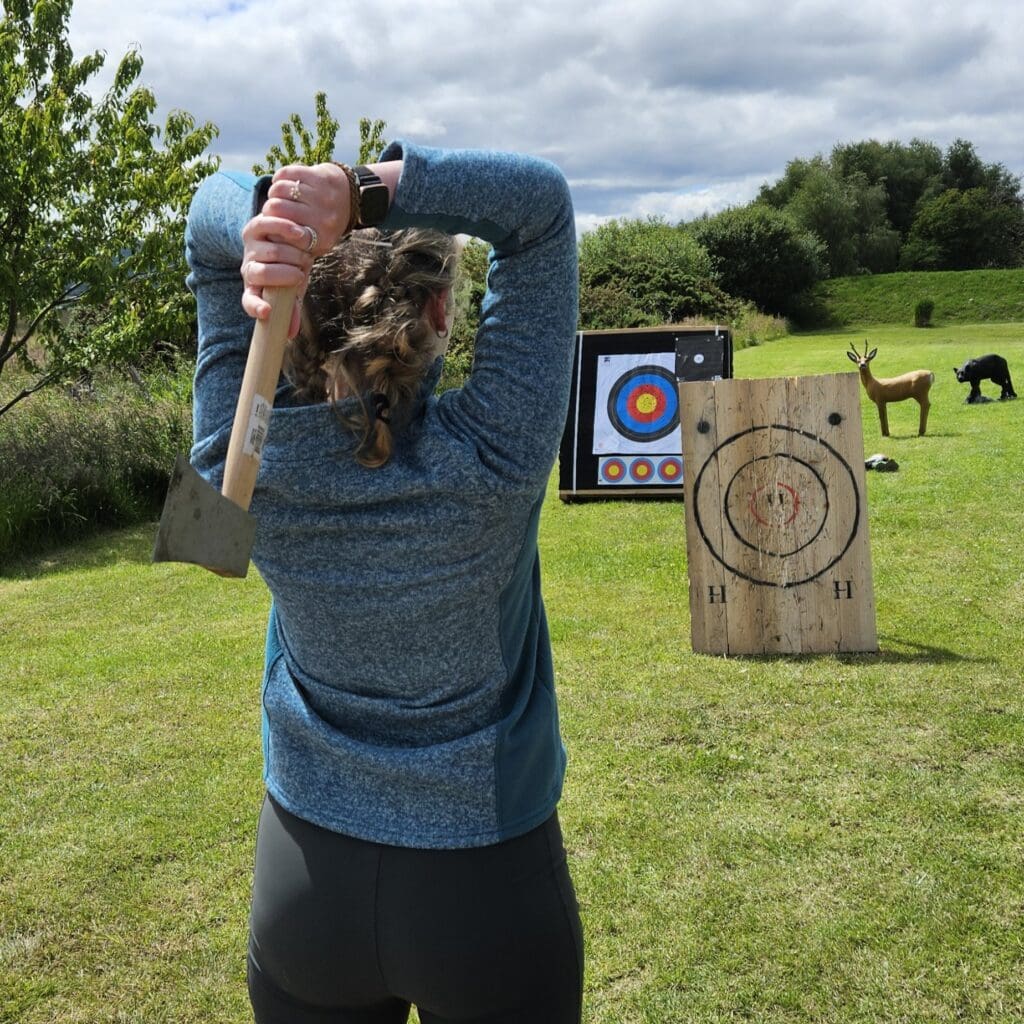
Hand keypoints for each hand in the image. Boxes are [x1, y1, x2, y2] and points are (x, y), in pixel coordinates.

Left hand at [240, 163, 352, 335]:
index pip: (248, 301)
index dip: (255, 307)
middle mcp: (248, 267)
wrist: (285, 241)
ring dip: (289, 254)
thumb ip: (291, 309)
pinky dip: (285, 230)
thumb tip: (291, 335)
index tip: (267, 313)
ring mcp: (249, 246)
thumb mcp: (293, 290)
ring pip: (266, 251)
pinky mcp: (254, 225)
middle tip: (301, 274)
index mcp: (254, 287)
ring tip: (305, 255)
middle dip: (282, 275)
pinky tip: (301, 234)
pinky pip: (267, 226)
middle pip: (258, 273)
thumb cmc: (290, 271)